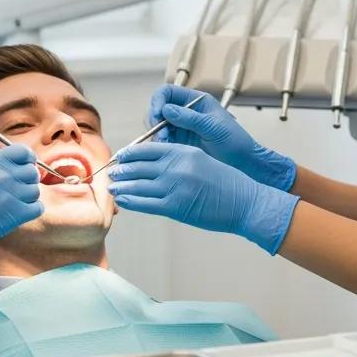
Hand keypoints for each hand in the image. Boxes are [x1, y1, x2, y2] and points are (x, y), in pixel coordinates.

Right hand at [0, 144, 43, 292]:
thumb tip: (13, 169)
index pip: (22, 151)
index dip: (26, 160)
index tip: (21, 169)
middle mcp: (0, 175)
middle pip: (32, 171)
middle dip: (27, 181)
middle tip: (16, 191)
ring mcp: (9, 195)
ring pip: (35, 190)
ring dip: (27, 198)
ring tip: (11, 205)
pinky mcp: (14, 216)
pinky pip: (37, 208)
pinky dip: (30, 212)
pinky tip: (15, 215)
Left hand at [108, 142, 297, 254]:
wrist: (245, 202)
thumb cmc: (226, 182)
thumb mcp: (201, 160)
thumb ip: (177, 159)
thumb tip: (152, 164)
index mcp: (182, 151)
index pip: (146, 149)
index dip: (129, 154)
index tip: (120, 157)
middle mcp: (176, 166)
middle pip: (138, 166)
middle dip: (122, 170)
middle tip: (111, 173)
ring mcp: (175, 186)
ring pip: (138, 185)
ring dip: (122, 187)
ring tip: (113, 188)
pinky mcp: (176, 207)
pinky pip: (146, 203)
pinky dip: (131, 202)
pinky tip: (123, 201)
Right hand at [149, 85, 295, 191]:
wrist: (243, 163)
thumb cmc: (234, 141)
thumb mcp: (213, 128)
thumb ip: (190, 118)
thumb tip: (165, 109)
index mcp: (195, 100)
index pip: (167, 92)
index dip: (158, 101)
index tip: (157, 115)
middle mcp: (185, 111)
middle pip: (158, 109)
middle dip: (155, 121)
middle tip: (161, 136)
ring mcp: (181, 126)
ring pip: (158, 126)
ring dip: (157, 135)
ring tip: (165, 146)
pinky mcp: (179, 142)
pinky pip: (162, 140)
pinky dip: (160, 145)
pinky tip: (167, 152)